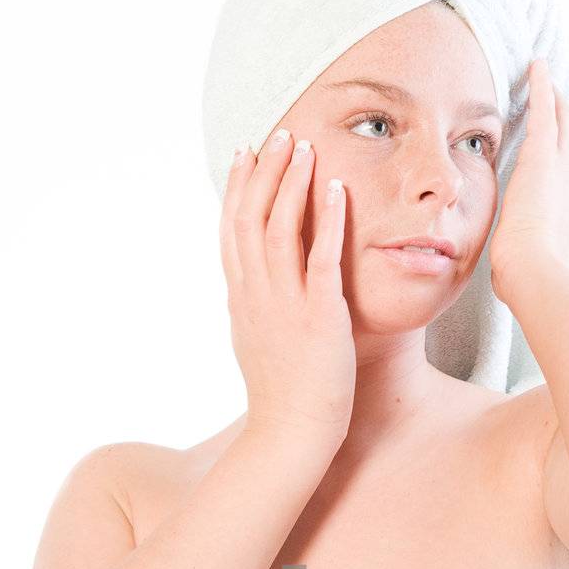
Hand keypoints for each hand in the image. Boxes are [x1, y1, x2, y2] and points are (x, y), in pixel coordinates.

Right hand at [220, 130, 356, 445]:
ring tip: (305, 147)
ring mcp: (284, 305)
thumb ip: (250, 307)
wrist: (292, 434)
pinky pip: (321, 259)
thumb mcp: (255, 341)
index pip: (232, 229)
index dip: (239, 186)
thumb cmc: (283, 395)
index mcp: (241, 298)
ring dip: (292, 184)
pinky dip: (327, 221)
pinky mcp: (319, 317)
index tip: (247, 152)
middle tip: (279, 133)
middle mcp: (256, 295)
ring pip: (279, 229)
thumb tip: (241, 288)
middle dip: (265, 171)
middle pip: (251, 217)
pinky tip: (337, 190)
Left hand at [489, 57, 568, 300]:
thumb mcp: (525, 265)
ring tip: (545, 75)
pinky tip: (537, 66)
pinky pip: (544, 110)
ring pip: (561, 120)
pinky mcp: (542, 155)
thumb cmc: (527, 276)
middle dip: (565, 117)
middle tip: (558, 96)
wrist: (534, 271)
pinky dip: (542, 87)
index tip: (558, 141)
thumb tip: (508, 281)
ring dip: (553, 96)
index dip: (563, 153)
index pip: (567, 172)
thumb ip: (520, 262)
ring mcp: (560, 167)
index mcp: (566, 209)